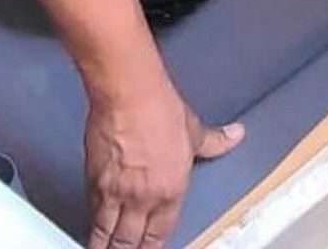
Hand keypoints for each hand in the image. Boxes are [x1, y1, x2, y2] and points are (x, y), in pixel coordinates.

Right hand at [85, 77, 243, 248]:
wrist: (129, 94)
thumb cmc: (160, 108)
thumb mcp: (194, 129)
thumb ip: (214, 141)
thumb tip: (235, 135)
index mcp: (171, 191)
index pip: (160, 234)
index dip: (151, 247)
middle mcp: (143, 199)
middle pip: (130, 241)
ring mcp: (117, 193)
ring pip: (107, 233)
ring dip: (106, 245)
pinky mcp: (95, 180)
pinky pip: (93, 211)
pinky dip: (92, 220)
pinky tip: (92, 223)